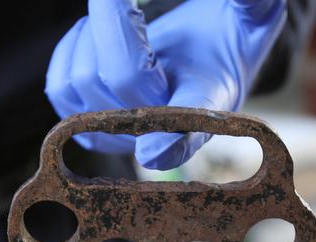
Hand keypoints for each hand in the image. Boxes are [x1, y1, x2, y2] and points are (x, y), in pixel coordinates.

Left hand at [45, 0, 285, 169]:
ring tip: (118, 21)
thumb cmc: (226, 39)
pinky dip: (70, 52)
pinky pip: (60, 88)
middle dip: (112, 21)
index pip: (188, 129)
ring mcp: (124, 136)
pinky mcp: (91, 128)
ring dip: (92, 36)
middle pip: (118, 78)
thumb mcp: (252, 18)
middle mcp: (163, 132)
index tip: (152, 151)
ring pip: (82, 80)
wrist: (199, 62)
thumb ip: (255, 4)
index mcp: (208, 105)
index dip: (170, 144)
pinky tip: (96, 40)